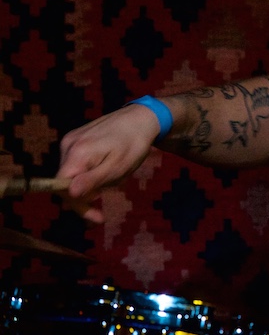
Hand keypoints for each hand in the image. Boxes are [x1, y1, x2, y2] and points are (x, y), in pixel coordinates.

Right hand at [57, 104, 160, 222]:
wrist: (142, 117)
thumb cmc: (133, 143)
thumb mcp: (118, 167)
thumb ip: (92, 180)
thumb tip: (68, 195)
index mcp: (76, 153)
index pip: (61, 187)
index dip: (76, 204)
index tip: (96, 216)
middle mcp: (68, 145)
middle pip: (66, 181)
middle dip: (89, 193)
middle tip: (114, 189)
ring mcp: (71, 139)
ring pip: (74, 173)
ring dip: (93, 181)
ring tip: (117, 174)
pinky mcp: (77, 137)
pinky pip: (78, 162)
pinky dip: (93, 170)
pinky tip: (110, 165)